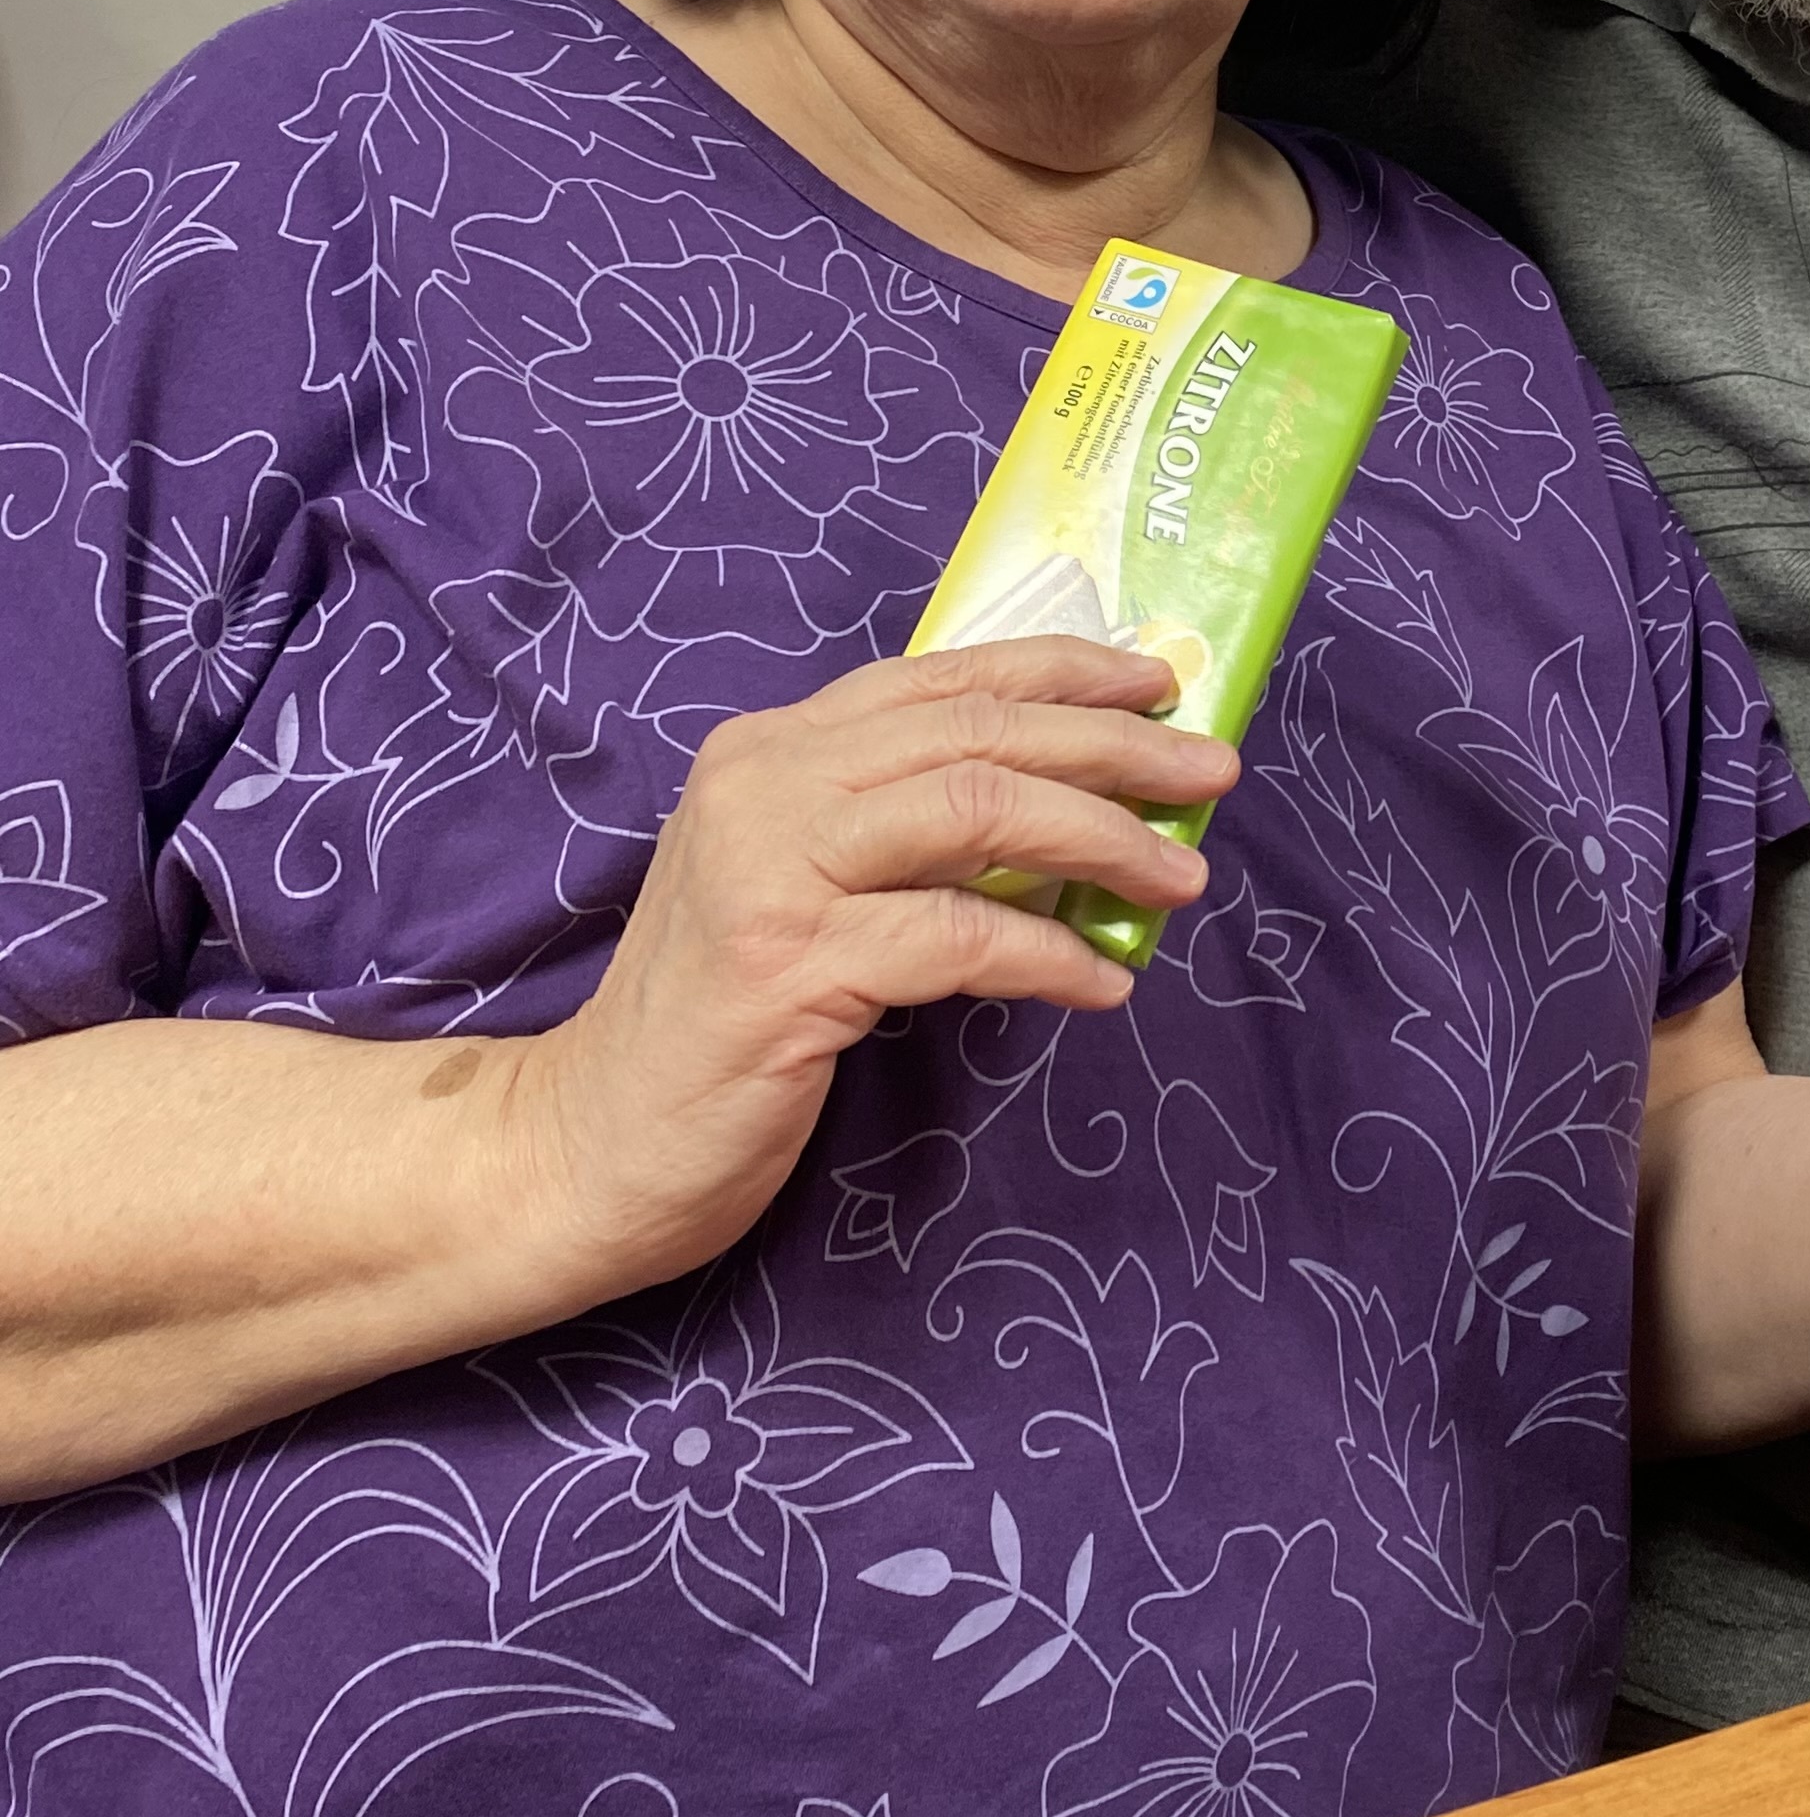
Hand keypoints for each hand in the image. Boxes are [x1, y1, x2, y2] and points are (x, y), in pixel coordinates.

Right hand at [499, 639, 1236, 1300]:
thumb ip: (895, 830)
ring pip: (978, 810)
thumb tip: (1066, 806)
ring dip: (1103, 838)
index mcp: (769, 751)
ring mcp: (770, 872)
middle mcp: (764, 785)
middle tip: (1211, 770)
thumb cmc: (718, 1022)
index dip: (1060, 672)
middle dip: (1114, 744)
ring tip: (1181, 876)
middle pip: (977, 732)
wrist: (591, 1145)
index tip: (1157, 686)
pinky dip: (1048, 955)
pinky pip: (959, 938)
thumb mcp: (801, 889)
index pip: (939, 677)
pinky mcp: (788, 968)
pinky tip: (1101, 985)